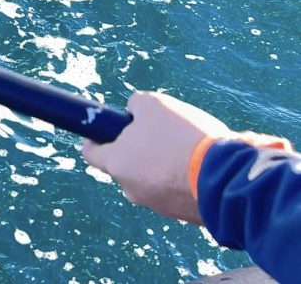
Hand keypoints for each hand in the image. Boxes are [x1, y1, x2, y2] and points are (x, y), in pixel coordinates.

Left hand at [82, 90, 230, 223]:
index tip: (113, 127)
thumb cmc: (182, 137)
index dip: (100, 137)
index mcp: (117, 164)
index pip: (92, 153)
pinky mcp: (183, 215)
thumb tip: (134, 113)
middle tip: (162, 133)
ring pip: (152, 178)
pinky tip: (202, 166)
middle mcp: (131, 189)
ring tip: (188, 149)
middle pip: (126, 164)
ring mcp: (158, 205)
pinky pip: (176, 191)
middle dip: (139, 148)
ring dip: (164, 164)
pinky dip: (184, 179)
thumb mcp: (153, 104)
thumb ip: (135, 106)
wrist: (226, 178)